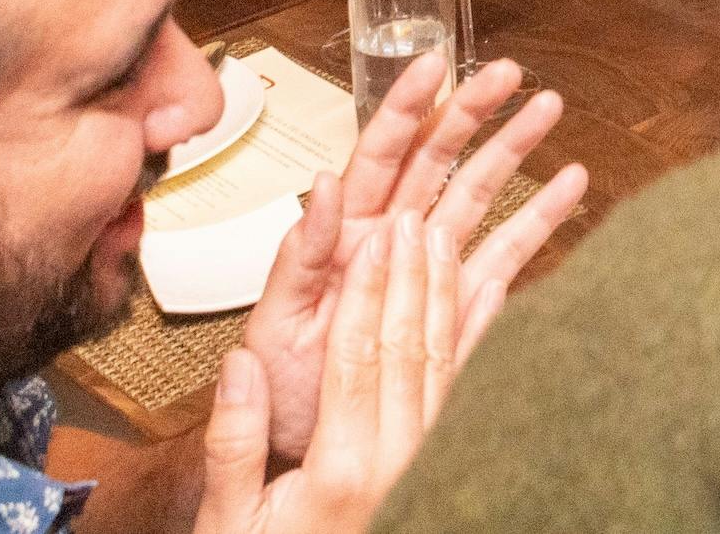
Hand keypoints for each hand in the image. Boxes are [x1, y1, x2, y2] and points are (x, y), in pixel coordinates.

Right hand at [193, 213, 453, 533]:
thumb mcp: (229, 525)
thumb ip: (234, 445)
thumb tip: (240, 366)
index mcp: (344, 473)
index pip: (361, 359)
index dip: (369, 291)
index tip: (377, 236)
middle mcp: (398, 467)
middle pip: (408, 350)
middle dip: (411, 277)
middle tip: (413, 216)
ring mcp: (426, 469)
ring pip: (443, 364)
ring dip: (444, 295)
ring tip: (443, 237)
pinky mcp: (438, 471)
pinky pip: (461, 393)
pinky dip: (477, 338)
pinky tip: (489, 294)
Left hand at [234, 52, 584, 462]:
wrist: (305, 454)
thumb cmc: (280, 390)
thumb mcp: (276, 321)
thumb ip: (299, 256)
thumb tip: (319, 186)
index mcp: (342, 236)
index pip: (377, 154)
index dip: (406, 108)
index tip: (433, 65)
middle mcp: (388, 242)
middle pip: (437, 161)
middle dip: (473, 112)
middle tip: (509, 74)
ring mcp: (426, 270)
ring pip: (476, 196)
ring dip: (514, 152)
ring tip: (550, 108)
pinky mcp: (455, 307)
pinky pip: (502, 257)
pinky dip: (537, 223)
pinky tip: (567, 191)